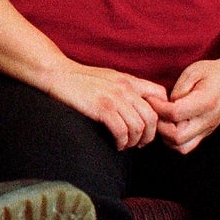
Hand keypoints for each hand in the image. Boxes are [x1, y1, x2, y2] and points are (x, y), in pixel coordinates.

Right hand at [46, 61, 167, 149]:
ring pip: (139, 127)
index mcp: (130, 80)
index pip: (160, 95)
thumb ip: (127, 89)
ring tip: (126, 145)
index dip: (161, 114)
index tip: (151, 127)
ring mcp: (114, 98)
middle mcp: (126, 88)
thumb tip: (142, 106)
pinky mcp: (101, 108)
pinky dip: (122, 142)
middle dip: (149, 136)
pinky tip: (117, 145)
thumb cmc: (82, 80)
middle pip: (152, 117)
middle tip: (140, 144)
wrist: (57, 74)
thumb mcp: (110, 78)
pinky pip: (121, 131)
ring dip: (135, 142)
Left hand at [155, 58, 219, 153]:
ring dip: (165, 136)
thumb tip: (166, 106)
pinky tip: (170, 125)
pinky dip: (173, 140)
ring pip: (181, 146)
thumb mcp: (193, 72)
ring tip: (162, 119)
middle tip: (154, 112)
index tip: (151, 99)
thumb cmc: (213, 73)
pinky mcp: (205, 133)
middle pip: (177, 137)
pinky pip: (186, 146)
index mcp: (206, 102)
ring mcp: (208, 129)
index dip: (158, 107)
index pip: (175, 114)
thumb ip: (178, 90)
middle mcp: (208, 120)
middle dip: (160, 126)